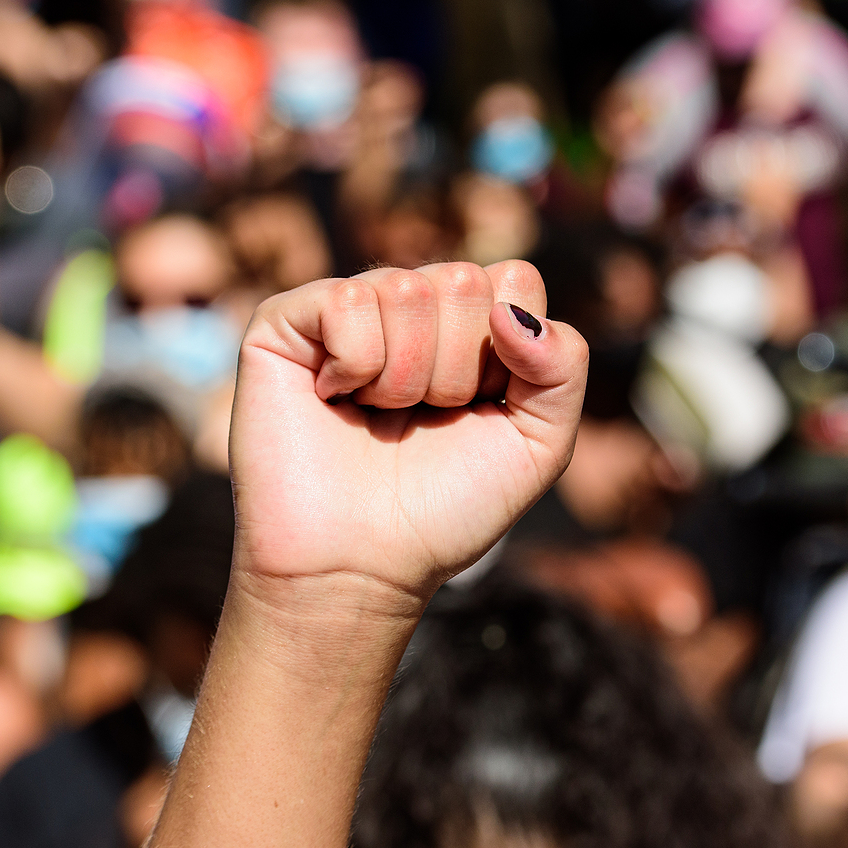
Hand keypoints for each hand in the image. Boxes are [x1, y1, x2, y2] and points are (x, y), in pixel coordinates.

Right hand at [230, 260, 586, 608]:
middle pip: (463, 281)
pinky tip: (334, 399)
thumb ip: (563, 364)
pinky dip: (355, 364)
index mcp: (468, 327)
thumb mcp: (539, 445)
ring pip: (407, 290)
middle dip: (455, 370)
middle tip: (420, 420)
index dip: (508, 355)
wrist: (358, 568)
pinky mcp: (284, 323)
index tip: (476, 411)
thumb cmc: (442, 511)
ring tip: (375, 418)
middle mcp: (408, 308)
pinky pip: (347, 299)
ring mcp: (345, 311)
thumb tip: (510, 309)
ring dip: (403, 377)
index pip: (515, 278)